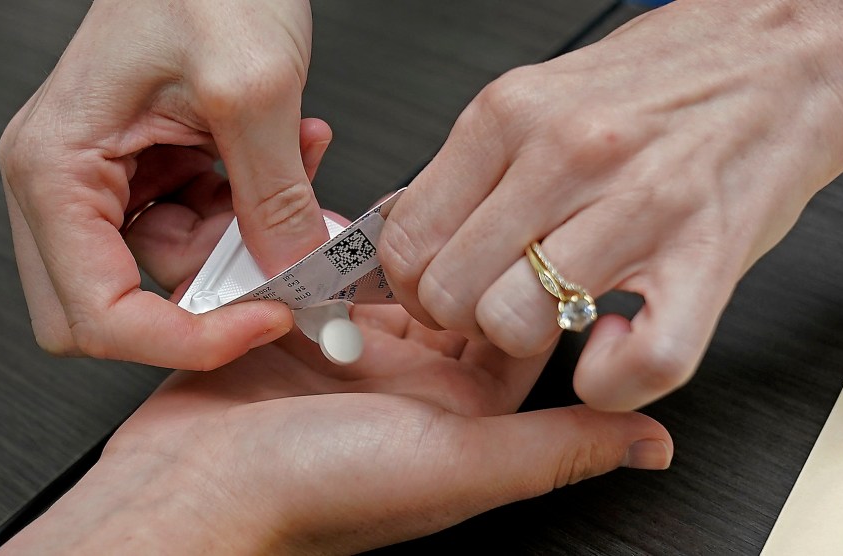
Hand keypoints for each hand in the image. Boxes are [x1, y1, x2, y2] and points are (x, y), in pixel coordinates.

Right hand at [0, 0, 329, 368]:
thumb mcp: (254, 86)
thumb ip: (273, 195)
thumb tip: (292, 275)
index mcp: (55, 165)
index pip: (94, 314)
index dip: (182, 340)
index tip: (263, 323)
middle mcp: (65, 181)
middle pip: (116, 308)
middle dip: (208, 297)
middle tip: (275, 267)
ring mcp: (106, 180)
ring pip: (169, 270)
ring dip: (243, 243)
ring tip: (294, 176)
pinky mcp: (148, 174)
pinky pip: (196, 229)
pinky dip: (245, 214)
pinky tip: (283, 160)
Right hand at [0, 218, 670, 554]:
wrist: (190, 488)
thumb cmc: (311, 492)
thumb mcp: (451, 465)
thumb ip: (551, 449)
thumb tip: (652, 445)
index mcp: (457, 415)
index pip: (518, 331)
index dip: (534, 276)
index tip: (544, 226)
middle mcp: (410, 383)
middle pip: (457, 294)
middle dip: (469, 244)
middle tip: (482, 190)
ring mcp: (352, 354)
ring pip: (395, 278)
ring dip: (405, 240)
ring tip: (418, 194)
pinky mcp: (298, 333)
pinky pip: (333, 273)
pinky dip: (342, 244)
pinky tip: (350, 217)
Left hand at [379, 0, 842, 410]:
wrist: (776, 61)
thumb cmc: (657, 86)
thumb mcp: (536, 99)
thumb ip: (470, 168)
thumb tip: (406, 228)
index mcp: (510, 116)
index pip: (407, 238)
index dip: (410, 286)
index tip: (437, 290)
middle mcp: (567, 155)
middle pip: (452, 293)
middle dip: (464, 318)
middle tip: (499, 301)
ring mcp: (638, 206)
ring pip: (518, 326)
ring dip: (531, 341)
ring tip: (558, 312)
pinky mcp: (706, 258)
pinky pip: (635, 366)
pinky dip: (612, 379)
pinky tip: (614, 340)